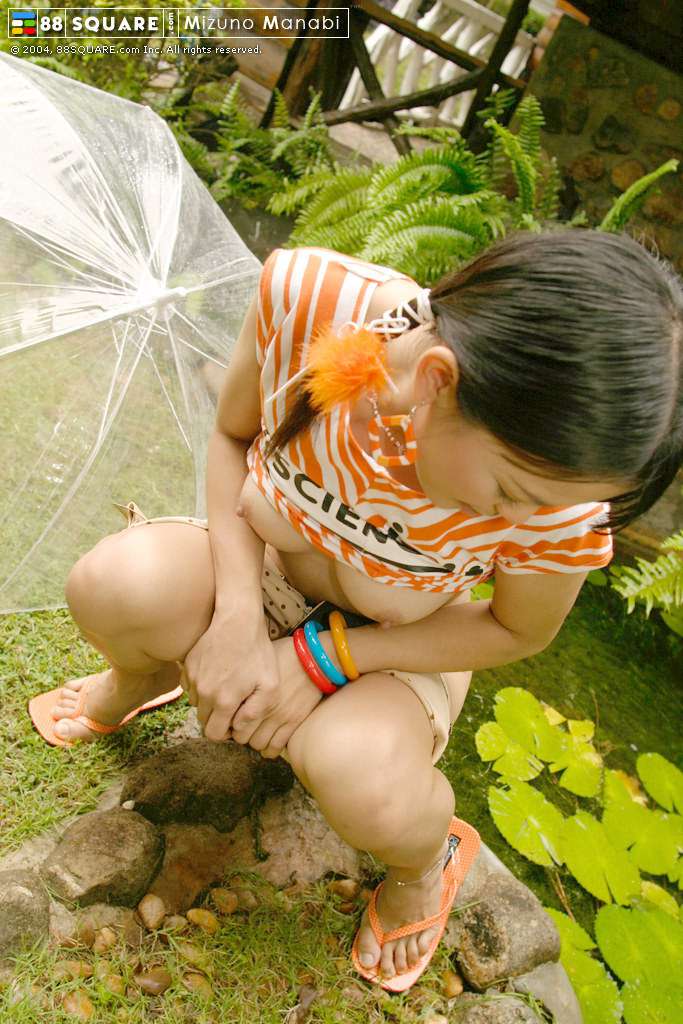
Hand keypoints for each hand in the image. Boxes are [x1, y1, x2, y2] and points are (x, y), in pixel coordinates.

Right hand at [181, 606, 278, 742]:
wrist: (238, 618)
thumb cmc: (257, 650)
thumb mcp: (269, 684)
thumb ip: (256, 712)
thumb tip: (239, 728)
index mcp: (223, 701)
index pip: (214, 734)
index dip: (225, 733)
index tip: (235, 722)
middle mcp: (203, 693)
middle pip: (204, 720)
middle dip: (217, 719)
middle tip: (233, 705)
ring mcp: (193, 678)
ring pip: (196, 704)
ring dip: (208, 703)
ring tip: (226, 687)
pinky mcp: (188, 666)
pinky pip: (189, 687)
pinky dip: (200, 687)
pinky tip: (216, 675)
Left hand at [235, 634, 330, 758]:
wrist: (314, 657)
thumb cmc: (284, 654)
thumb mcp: (258, 663)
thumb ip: (243, 679)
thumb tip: (228, 688)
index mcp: (252, 692)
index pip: (230, 720)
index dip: (227, 722)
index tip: (229, 719)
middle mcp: (263, 707)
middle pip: (241, 735)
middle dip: (238, 733)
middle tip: (241, 728)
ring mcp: (280, 716)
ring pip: (257, 744)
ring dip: (253, 741)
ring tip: (255, 733)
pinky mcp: (294, 722)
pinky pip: (276, 746)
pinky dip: (268, 749)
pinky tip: (266, 744)